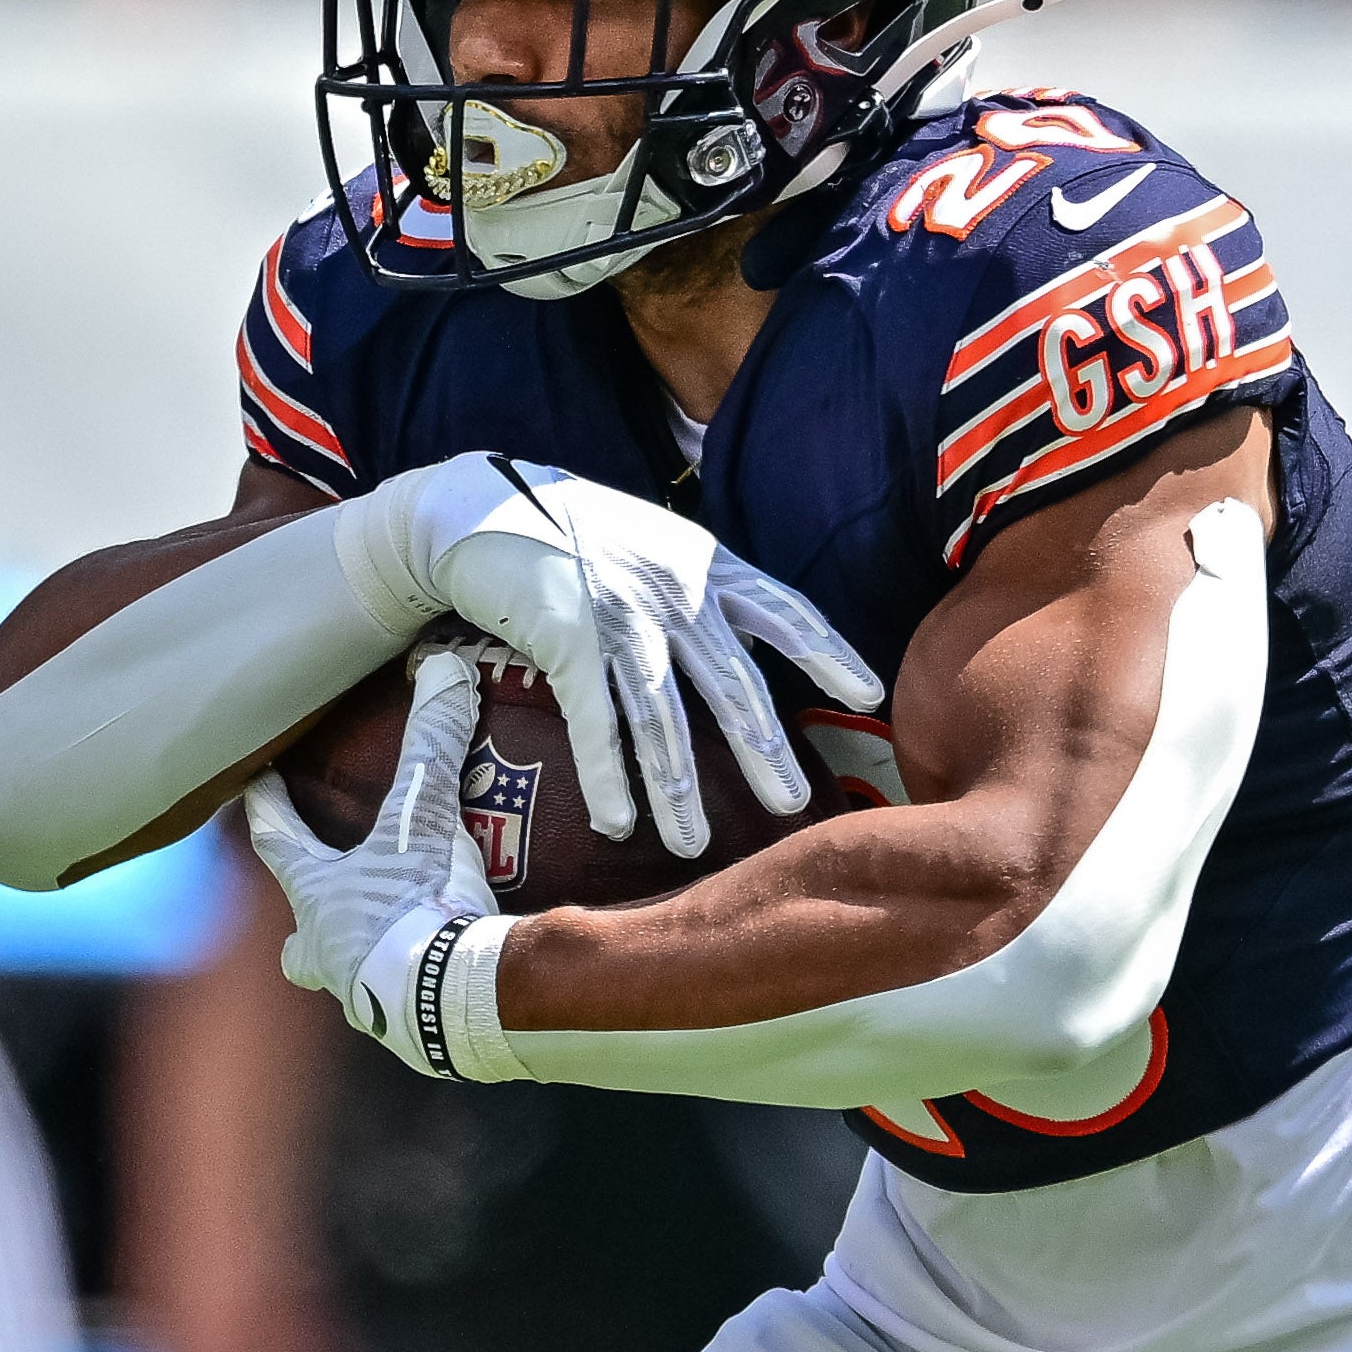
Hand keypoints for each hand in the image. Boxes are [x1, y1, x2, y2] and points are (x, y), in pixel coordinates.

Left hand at [238, 650, 509, 1079]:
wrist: (453, 1003)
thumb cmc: (416, 907)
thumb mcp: (424, 818)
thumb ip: (433, 744)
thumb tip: (441, 669)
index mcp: (319, 900)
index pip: (278, 844)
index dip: (269, 811)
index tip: (256, 785)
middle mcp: (331, 955)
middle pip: (299, 944)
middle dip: (304, 929)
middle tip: (314, 917)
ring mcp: (368, 1001)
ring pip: (351, 979)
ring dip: (364, 963)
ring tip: (395, 948)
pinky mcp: (415, 1033)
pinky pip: (411, 1005)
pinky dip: (424, 990)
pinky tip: (449, 981)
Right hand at [360, 453, 882, 857]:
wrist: (483, 506)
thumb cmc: (574, 531)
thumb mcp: (657, 545)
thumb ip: (703, 589)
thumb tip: (751, 642)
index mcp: (704, 564)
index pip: (784, 610)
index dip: (828, 652)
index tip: (868, 694)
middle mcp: (673, 591)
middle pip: (733, 683)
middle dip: (764, 750)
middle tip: (791, 804)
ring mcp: (621, 616)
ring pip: (663, 717)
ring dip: (678, 788)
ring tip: (693, 845)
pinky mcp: (568, 639)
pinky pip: (595, 722)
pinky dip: (607, 775)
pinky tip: (619, 822)